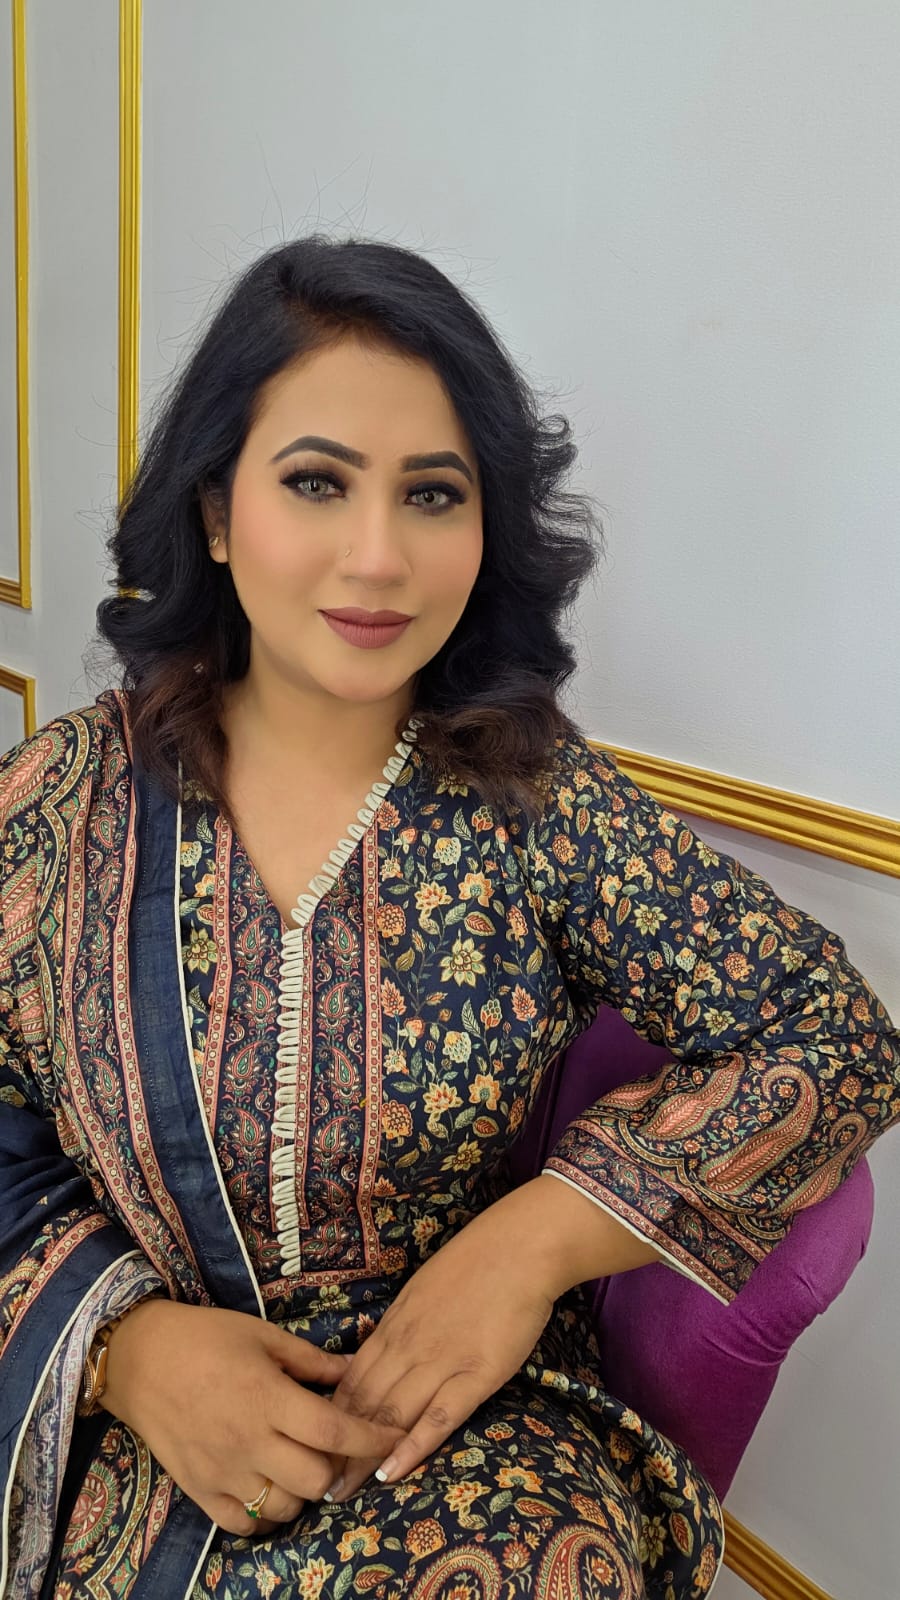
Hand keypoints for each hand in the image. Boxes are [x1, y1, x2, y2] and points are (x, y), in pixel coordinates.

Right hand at [102, 1299, 405, 1534]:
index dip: (371, 1439)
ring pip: (284, 1508)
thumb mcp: (263, 1336)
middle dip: (338, 1467)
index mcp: (268, 1398)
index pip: (333, 1432)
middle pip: (316, 1479)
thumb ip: (311, 1361)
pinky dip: (266, 1515)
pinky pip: (244, 1525)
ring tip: (303, 1467)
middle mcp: (248, 1441)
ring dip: (304, 1493)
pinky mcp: (199, 1490)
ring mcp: (222, 1471)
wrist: (138, 1358)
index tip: (394, 1435)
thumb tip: (354, 1370)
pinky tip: (270, 1489)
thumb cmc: (206, 1337)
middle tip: (338, 1450)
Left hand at [323, 1184, 563, 1502]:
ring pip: (390, 1415)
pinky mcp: (476, 1374)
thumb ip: (400, 1327)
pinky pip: (438, 1416)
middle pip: (361, 1405)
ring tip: (341, 1494)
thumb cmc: (475, 1265)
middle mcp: (407, 1347)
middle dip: (334, 1449)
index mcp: (392, 1327)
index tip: (311, 1452)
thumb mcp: (421, 1291)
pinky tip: (391, 1472)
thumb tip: (378, 1354)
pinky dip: (412, 1446)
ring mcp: (440, 1361)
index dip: (327, 1421)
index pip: (349, 1382)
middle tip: (315, 1486)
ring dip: (361, 1457)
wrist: (520, 1247)